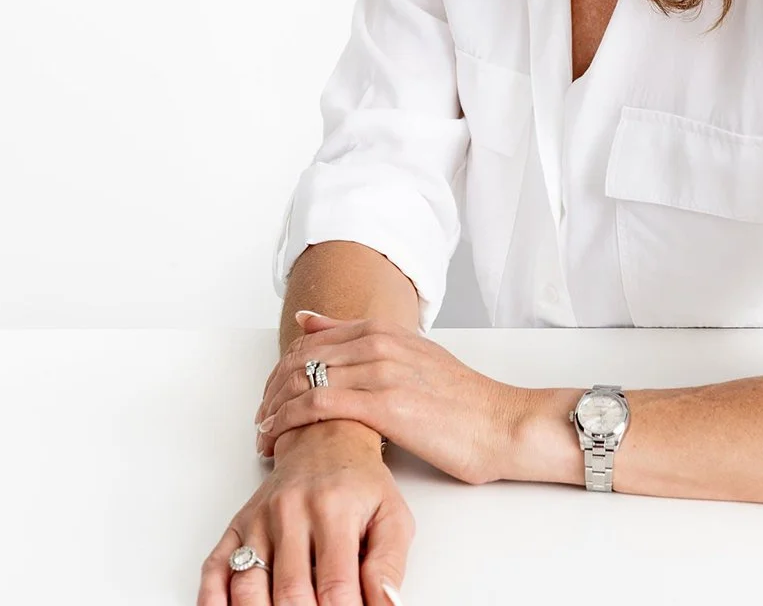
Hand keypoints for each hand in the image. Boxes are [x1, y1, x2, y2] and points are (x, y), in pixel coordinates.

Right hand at [197, 418, 412, 605]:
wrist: (326, 437)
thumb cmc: (361, 483)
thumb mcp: (392, 515)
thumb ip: (388, 564)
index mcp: (335, 509)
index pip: (335, 586)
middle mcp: (291, 512)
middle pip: (289, 593)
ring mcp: (259, 519)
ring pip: (248, 587)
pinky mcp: (237, 525)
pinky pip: (215, 570)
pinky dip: (214, 601)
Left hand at [255, 311, 526, 485]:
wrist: (503, 424)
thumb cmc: (464, 403)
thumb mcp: (415, 359)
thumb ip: (366, 342)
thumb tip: (312, 322)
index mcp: (387, 330)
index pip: (312, 339)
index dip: (282, 369)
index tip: (272, 398)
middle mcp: (381, 342)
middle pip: (301, 358)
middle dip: (271, 391)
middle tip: (260, 421)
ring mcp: (383, 370)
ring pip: (305, 379)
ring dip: (273, 410)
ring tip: (263, 437)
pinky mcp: (386, 404)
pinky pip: (320, 404)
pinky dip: (290, 421)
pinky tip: (279, 440)